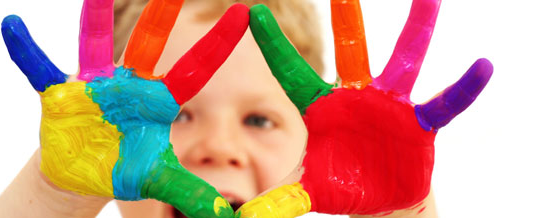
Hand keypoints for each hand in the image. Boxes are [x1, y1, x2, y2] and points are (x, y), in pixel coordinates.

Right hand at [1, 1, 248, 216]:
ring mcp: (94, 86)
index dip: (217, 44)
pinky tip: (12, 26)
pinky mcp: (61, 95)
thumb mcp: (158, 179)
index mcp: (157, 101)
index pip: (195, 69)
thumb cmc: (124, 168)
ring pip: (94, 44)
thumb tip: (221, 215)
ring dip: (94, 19)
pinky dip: (27, 51)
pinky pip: (40, 68)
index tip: (242, 13)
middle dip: (161, 16)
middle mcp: (128, 84)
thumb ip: (187, 191)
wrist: (83, 174)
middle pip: (148, 45)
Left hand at [236, 1, 491, 216]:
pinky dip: (462, 89)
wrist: (379, 199)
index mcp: (322, 107)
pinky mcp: (418, 123)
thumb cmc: (341, 185)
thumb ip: (281, 199)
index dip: (273, 44)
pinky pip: (443, 104)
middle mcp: (356, 97)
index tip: (253, 12)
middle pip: (350, 52)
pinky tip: (482, 67)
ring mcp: (389, 105)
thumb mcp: (307, 191)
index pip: (292, 72)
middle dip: (347, 19)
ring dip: (417, 31)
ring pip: (403, 62)